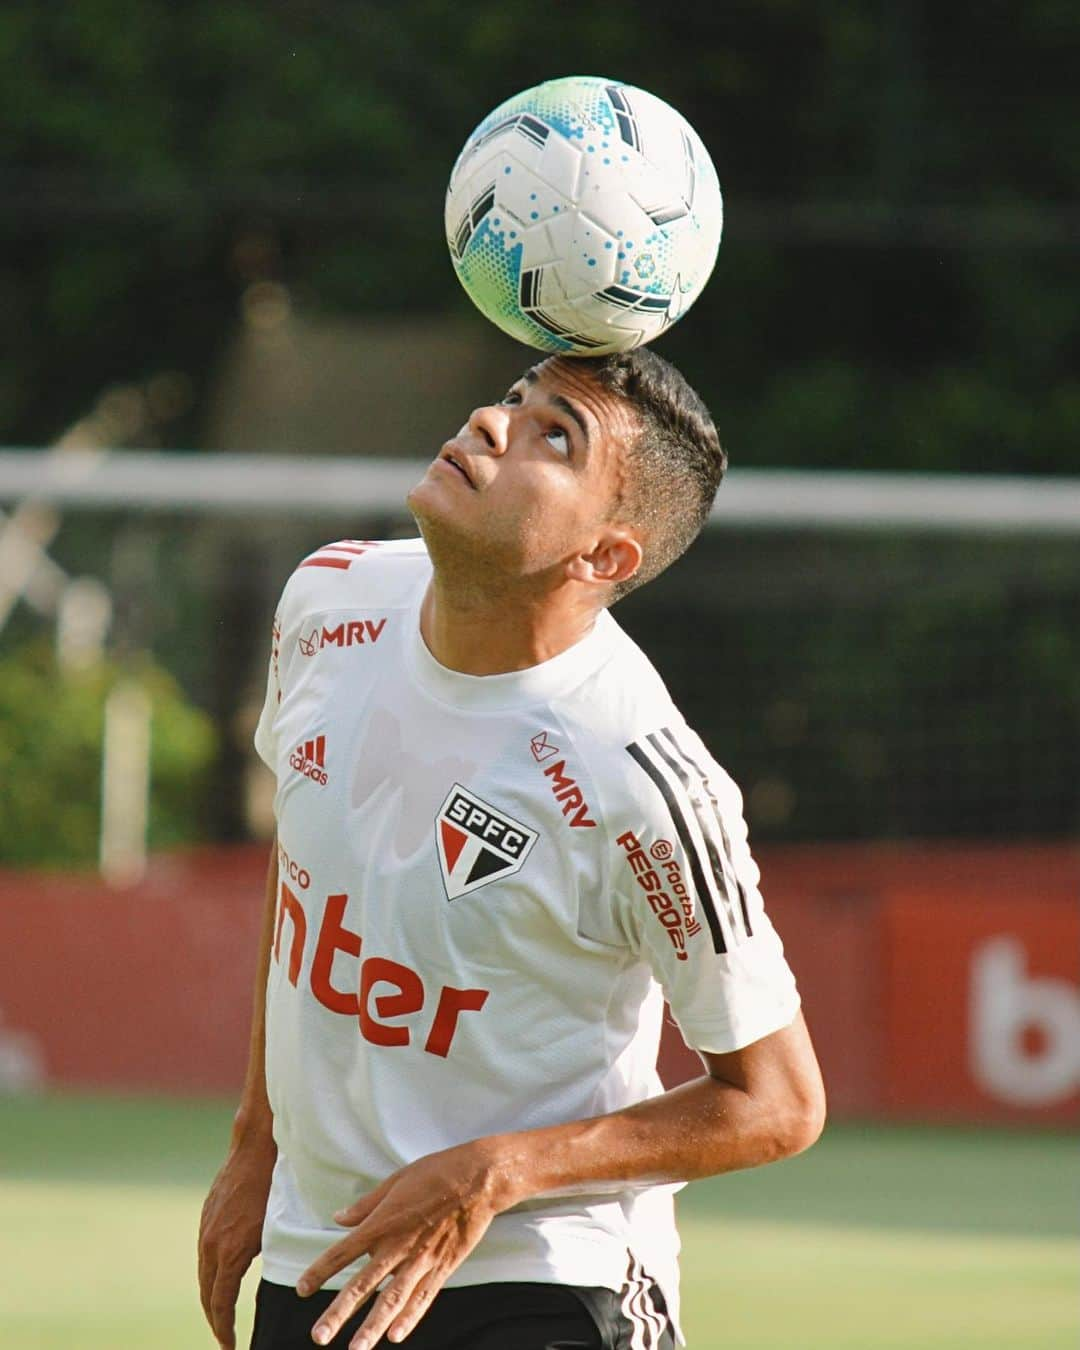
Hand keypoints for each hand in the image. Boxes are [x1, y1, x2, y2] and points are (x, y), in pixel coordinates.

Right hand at [198, 1130, 276, 1348]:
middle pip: (207, 1294)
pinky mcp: (205, 1217)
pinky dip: (209, 1273)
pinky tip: (219, 1278)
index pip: (220, 1304)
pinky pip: (203, 1254)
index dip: (225, 1329)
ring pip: (203, 1275)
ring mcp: (205, 1230)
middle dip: (215, 1320)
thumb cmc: (273, 1186)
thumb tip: (277, 1282)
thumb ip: (270, 1256)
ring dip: (210, 1298)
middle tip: (226, 1338)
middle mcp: (211, 1244)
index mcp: (230, 1252)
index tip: (231, 1346)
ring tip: (222, 1314)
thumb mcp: (275, 1227)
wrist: (254, 1149)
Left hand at [296, 1138, 514, 1349]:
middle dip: (338, 1313)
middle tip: (318, 1336)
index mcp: (382, 1222)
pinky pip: (423, 1298)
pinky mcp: (443, 1267)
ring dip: (372, 1327)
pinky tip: (396, 1336)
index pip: (343, 1252)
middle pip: (362, 1285)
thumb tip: (338, 1218)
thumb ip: (366, 1204)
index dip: (320, 1271)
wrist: (479, 1179)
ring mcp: (421, 1260)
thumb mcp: (396, 1180)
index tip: (301, 1289)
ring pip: (392, 1300)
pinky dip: (409, 1318)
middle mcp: (398, 1246)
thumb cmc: (436, 1172)